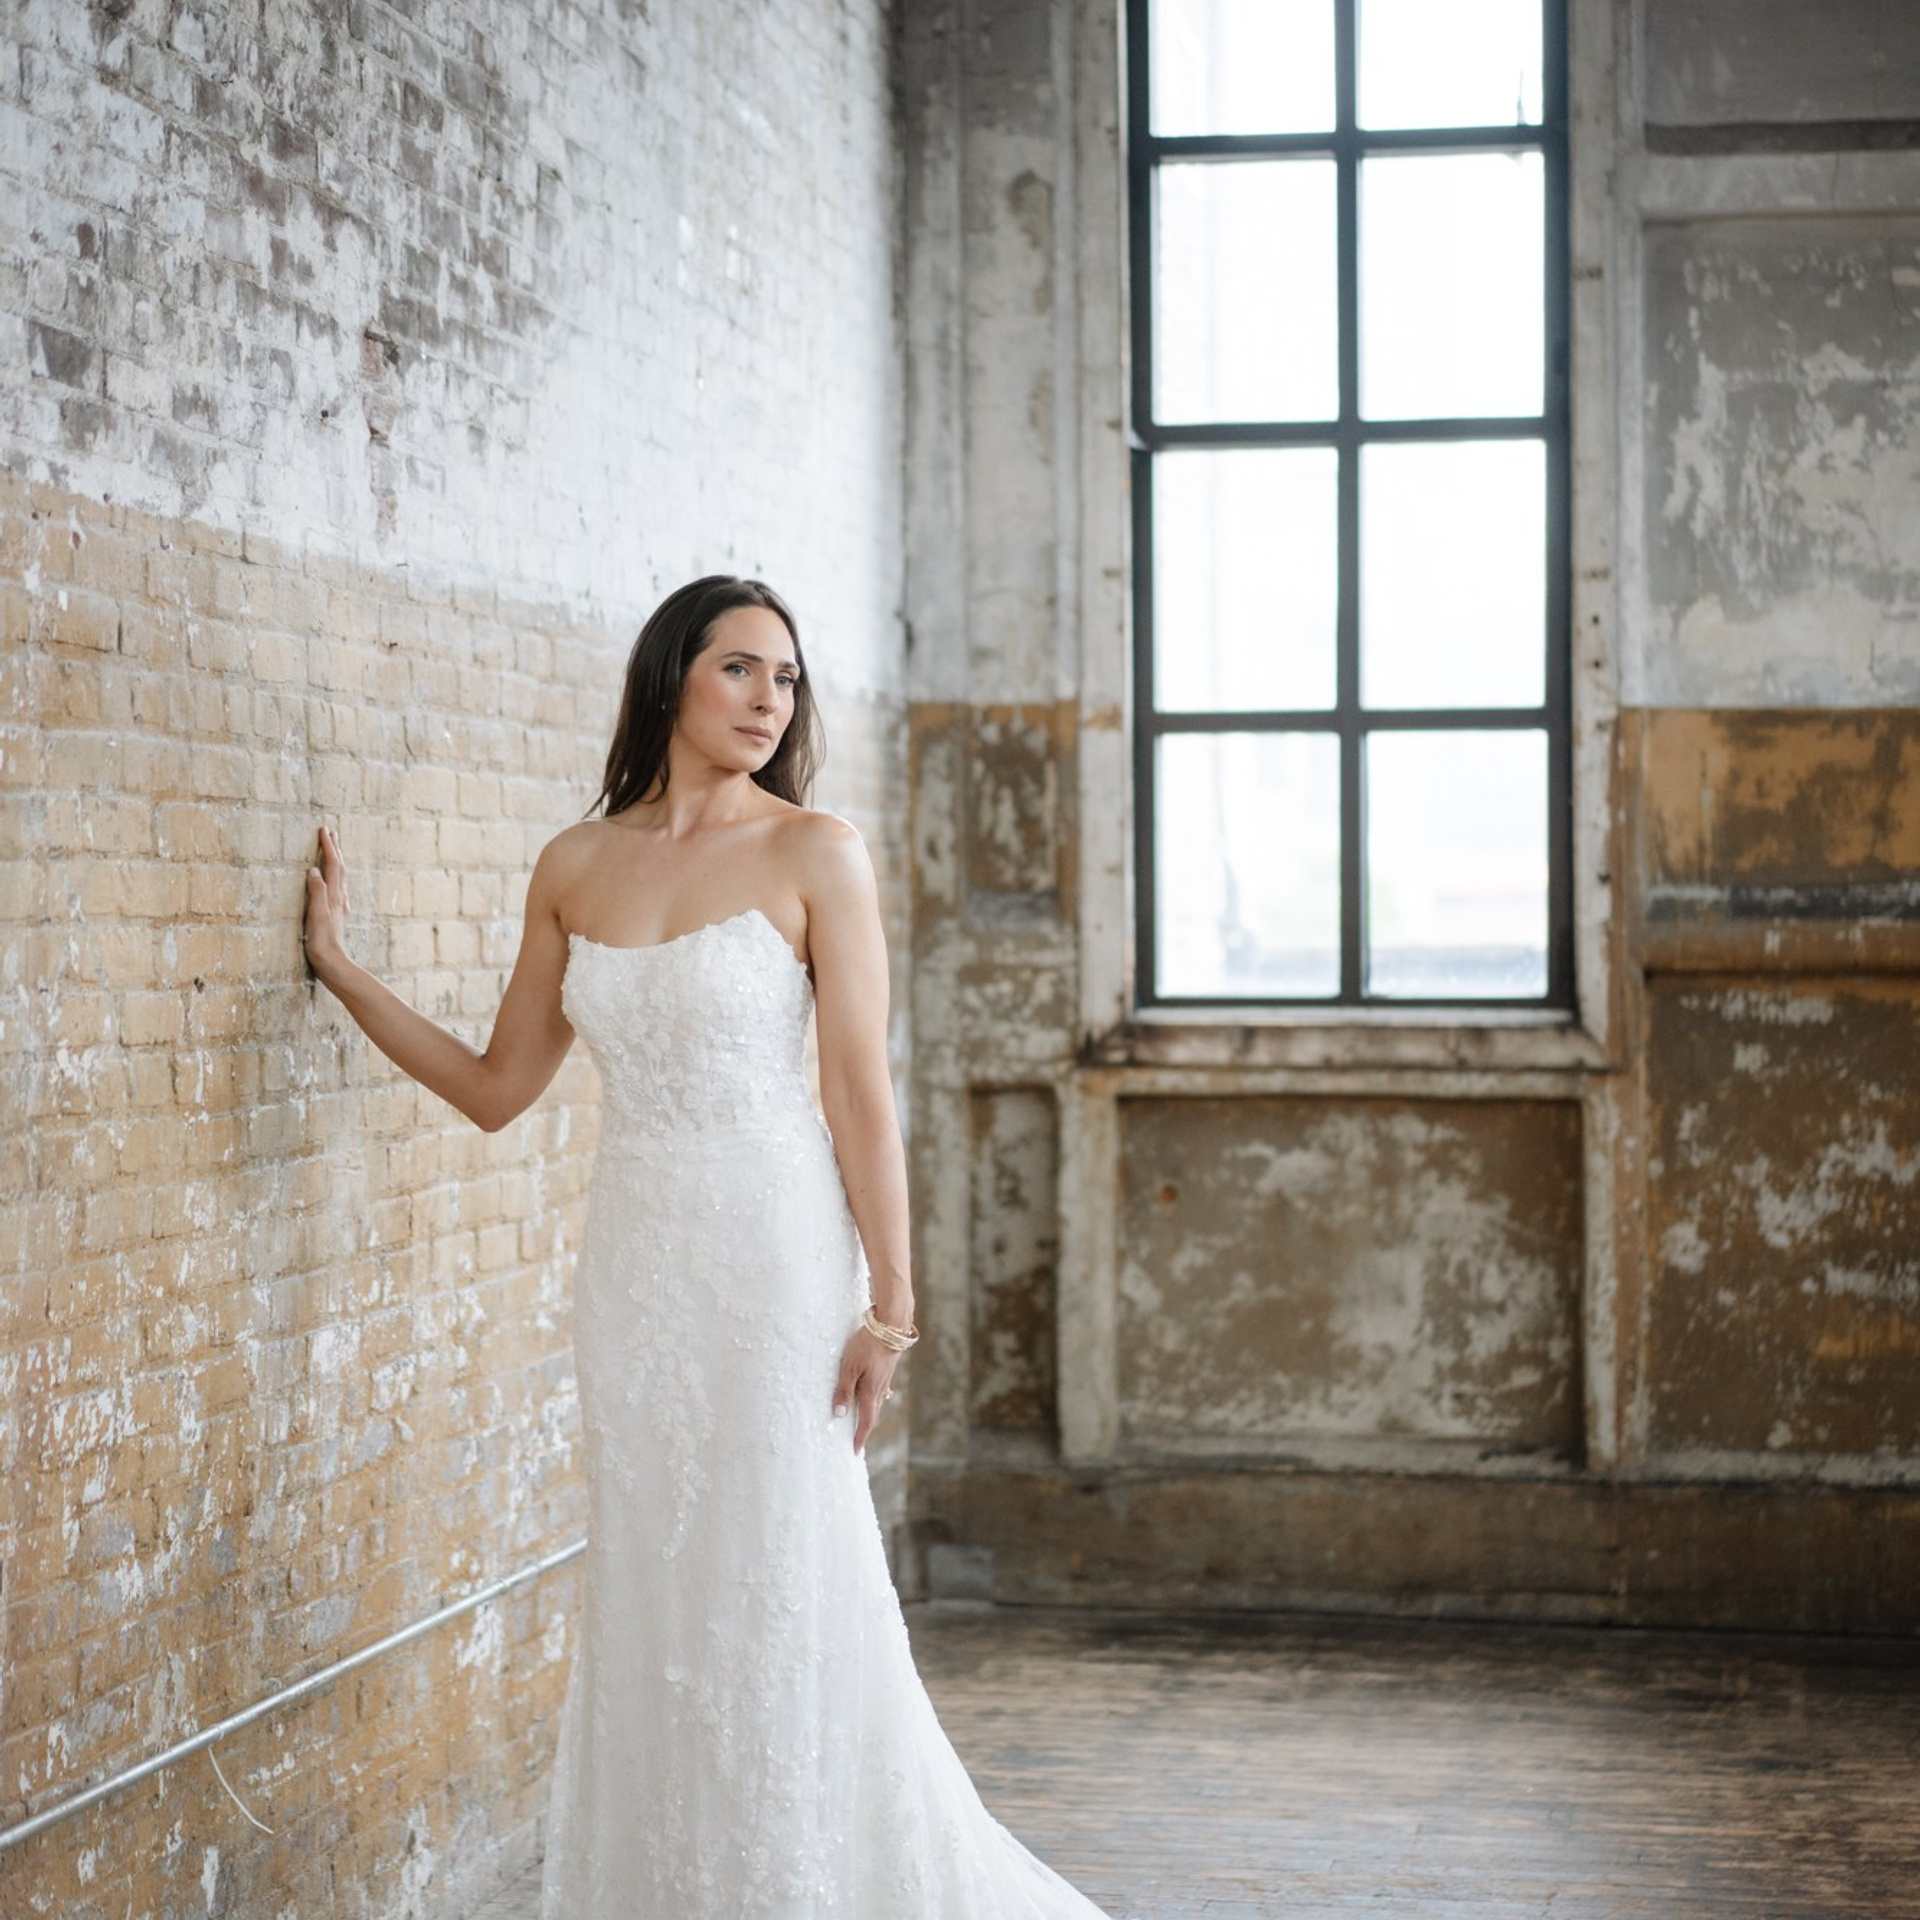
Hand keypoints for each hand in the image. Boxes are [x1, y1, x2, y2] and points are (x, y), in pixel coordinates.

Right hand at [303, 824, 350, 980]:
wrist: (334, 964)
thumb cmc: (323, 942)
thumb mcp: (317, 916)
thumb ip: (316, 893)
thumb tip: (314, 870)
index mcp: (334, 896)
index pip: (333, 865)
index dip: (328, 847)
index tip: (324, 829)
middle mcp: (339, 899)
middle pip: (340, 868)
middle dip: (335, 849)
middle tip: (331, 832)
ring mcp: (339, 907)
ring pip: (340, 877)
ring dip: (336, 861)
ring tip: (333, 850)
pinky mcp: (336, 915)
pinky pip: (337, 889)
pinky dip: (334, 877)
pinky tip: (334, 882)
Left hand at [832, 1326, 899, 1454]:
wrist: (891, 1326)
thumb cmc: (867, 1345)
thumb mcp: (849, 1367)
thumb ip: (844, 1390)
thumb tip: (838, 1414)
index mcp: (870, 1391)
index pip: (865, 1420)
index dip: (860, 1437)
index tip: (855, 1451)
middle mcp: (880, 1388)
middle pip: (872, 1414)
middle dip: (865, 1428)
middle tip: (857, 1440)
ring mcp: (885, 1378)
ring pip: (877, 1402)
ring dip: (869, 1414)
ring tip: (862, 1421)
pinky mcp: (887, 1369)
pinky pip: (880, 1391)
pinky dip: (873, 1400)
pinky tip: (871, 1395)